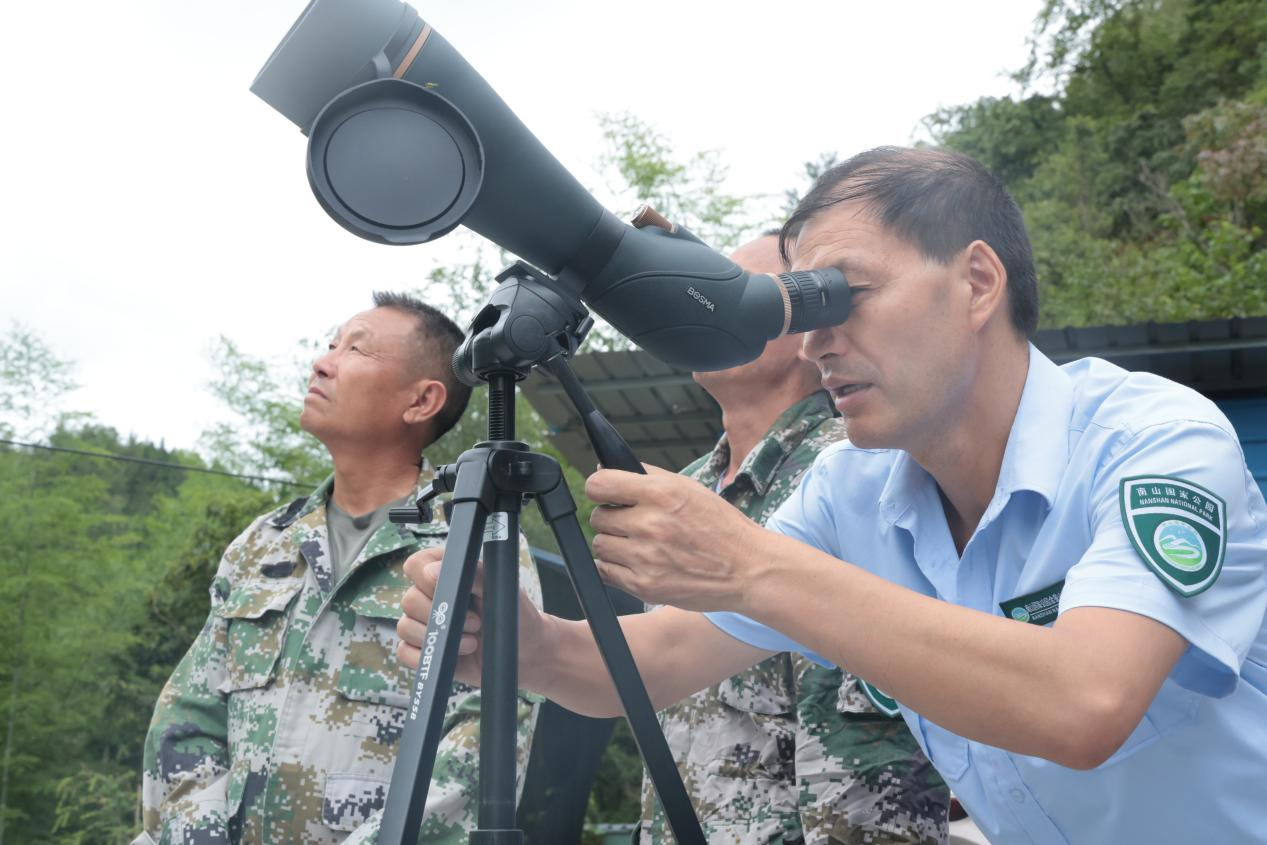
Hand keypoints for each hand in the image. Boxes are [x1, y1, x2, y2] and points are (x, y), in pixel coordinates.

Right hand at [396, 546, 551, 688]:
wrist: (525, 654)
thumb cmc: (515, 616)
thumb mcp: (500, 590)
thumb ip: (472, 574)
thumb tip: (432, 571)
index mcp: (448, 573)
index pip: (417, 564)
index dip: (425, 576)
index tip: (450, 590)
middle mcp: (432, 597)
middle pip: (408, 599)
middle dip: (440, 615)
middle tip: (475, 622)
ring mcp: (426, 625)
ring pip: (405, 627)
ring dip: (438, 637)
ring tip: (471, 641)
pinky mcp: (425, 651)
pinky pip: (405, 653)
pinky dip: (425, 657)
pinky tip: (453, 656)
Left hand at [586, 464, 765, 612]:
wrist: (748, 569)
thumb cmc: (720, 526)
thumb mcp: (689, 488)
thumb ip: (646, 476)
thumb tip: (603, 468)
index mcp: (661, 494)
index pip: (599, 484)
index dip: (600, 488)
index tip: (607, 494)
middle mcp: (650, 524)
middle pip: (598, 517)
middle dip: (613, 519)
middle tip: (635, 523)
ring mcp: (646, 558)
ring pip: (600, 545)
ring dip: (614, 544)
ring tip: (640, 545)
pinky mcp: (645, 586)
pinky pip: (606, 572)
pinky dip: (616, 567)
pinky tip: (638, 563)